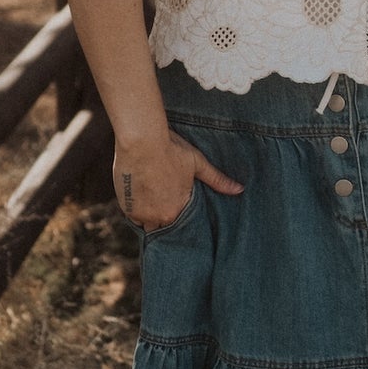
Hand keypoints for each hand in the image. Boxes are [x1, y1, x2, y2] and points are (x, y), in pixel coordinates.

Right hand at [114, 128, 241, 229]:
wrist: (141, 141)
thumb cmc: (171, 149)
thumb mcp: (197, 164)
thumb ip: (217, 180)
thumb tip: (240, 189)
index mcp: (179, 209)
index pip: (183, 226)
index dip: (182, 220)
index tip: (179, 212)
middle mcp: (160, 217)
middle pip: (165, 227)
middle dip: (166, 220)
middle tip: (165, 206)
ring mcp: (142, 214)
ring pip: (148, 224)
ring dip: (151, 217)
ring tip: (153, 203)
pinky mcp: (127, 208)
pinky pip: (134, 218)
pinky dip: (137, 211)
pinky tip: (141, 199)